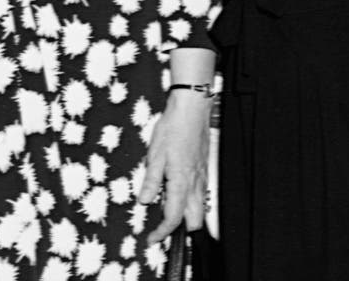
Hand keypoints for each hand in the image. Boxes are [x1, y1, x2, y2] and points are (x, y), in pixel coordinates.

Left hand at [140, 90, 209, 242]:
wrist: (191, 110)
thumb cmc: (174, 127)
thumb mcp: (154, 154)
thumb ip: (151, 181)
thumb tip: (144, 200)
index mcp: (181, 182)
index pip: (174, 218)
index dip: (162, 233)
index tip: (152, 239)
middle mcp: (195, 184)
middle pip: (194, 221)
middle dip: (179, 229)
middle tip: (160, 227)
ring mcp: (202, 178)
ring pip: (200, 209)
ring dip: (185, 216)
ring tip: (166, 208)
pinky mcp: (204, 170)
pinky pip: (201, 195)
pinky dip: (191, 202)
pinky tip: (177, 192)